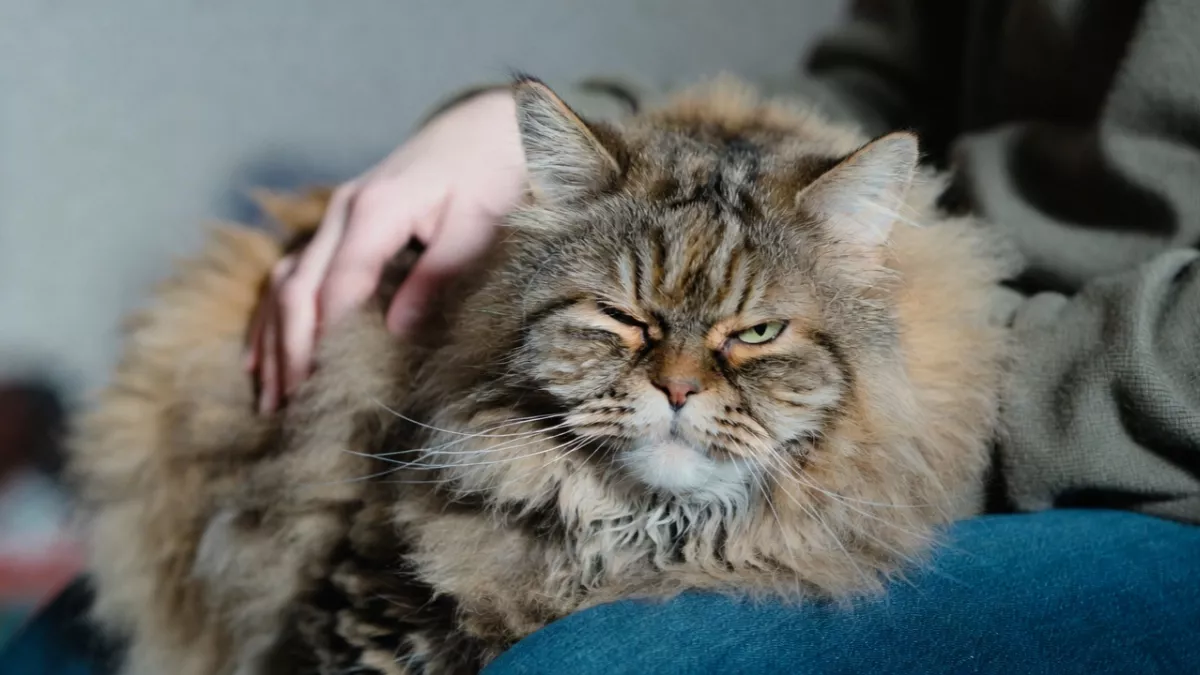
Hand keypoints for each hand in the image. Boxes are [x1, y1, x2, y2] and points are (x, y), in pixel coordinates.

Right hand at [246, 90, 525, 412]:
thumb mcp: (475, 224)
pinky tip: (260, 359)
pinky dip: (272, 318)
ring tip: (269, 399)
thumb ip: (437, 274)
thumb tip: (397, 329)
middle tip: (288, 407)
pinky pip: (291, 273)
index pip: (337, 286)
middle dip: (290, 350)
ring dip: (274, 342)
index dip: (326, 341)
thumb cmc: (489, 175)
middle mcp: (342, 210)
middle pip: (298, 288)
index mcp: (375, 209)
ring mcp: (334, 216)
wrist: (486, 127)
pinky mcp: (338, 225)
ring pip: (284, 283)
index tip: (322, 390)